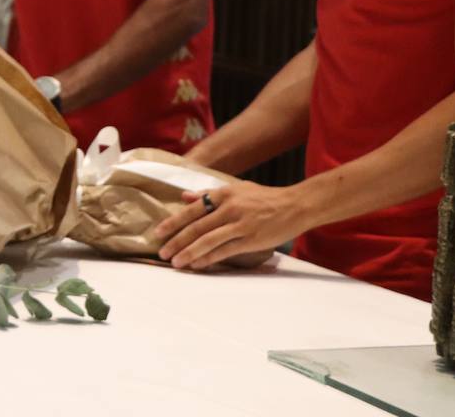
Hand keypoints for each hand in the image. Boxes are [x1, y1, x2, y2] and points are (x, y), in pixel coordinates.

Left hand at [153, 182, 306, 269]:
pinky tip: (197, 265)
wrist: (295, 205)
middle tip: (162, 252)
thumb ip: (210, 193)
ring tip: (175, 262)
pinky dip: (209, 258)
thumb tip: (185, 196)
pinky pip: (225, 251)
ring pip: (208, 240)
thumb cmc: (265, 197)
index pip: (193, 208)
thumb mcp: (237, 189)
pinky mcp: (251, 240)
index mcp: (225, 194)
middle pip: (197, 226)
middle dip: (177, 240)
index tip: (159, 232)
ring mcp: (241, 225)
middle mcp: (230, 208)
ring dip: (189, 252)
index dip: (174, 221)